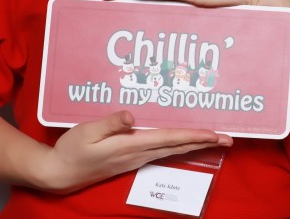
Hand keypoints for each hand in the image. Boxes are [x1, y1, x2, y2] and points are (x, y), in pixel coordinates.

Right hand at [35, 110, 231, 192]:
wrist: (59, 173)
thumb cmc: (71, 150)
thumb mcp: (86, 131)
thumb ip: (110, 123)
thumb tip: (132, 116)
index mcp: (131, 146)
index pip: (170, 139)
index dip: (193, 135)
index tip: (214, 134)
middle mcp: (140, 154)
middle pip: (179, 146)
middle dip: (205, 142)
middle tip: (230, 139)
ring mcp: (138, 158)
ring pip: (174, 149)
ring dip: (197, 143)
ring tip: (217, 139)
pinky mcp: (134, 158)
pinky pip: (165, 150)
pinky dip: (182, 144)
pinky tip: (189, 141)